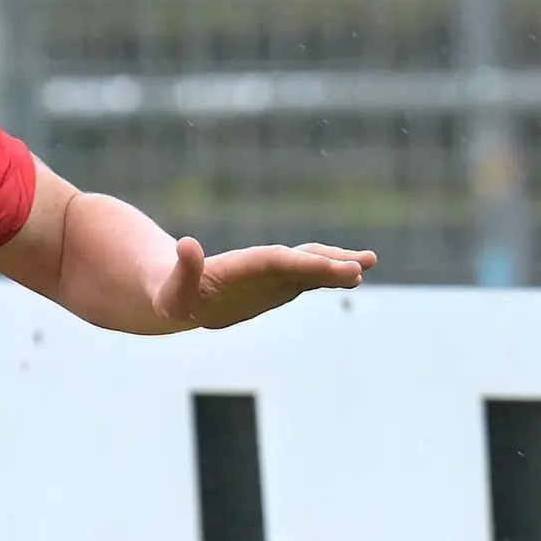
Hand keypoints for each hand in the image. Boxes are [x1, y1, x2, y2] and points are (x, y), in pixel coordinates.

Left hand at [163, 238, 373, 329]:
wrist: (177, 292)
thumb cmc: (172, 296)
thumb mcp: (171, 292)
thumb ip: (183, 270)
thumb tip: (186, 243)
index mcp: (241, 267)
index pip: (279, 262)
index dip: (306, 263)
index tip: (335, 267)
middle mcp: (262, 267)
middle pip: (300, 260)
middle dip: (329, 263)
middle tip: (362, 266)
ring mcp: (273, 276)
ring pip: (310, 265)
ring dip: (337, 265)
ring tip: (368, 263)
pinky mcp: (278, 287)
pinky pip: (309, 279)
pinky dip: (330, 277)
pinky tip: (353, 277)